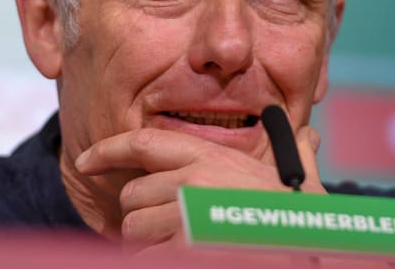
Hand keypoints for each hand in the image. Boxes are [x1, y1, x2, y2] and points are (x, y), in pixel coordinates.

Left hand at [75, 125, 324, 252]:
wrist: (307, 244)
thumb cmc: (301, 220)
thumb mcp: (301, 180)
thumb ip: (298, 154)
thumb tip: (310, 138)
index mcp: (210, 157)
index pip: (143, 144)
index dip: (107, 151)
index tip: (84, 162)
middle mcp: (190, 181)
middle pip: (131, 195)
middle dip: (142, 214)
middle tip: (168, 227)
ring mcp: (183, 216)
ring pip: (133, 229)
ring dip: (148, 244)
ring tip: (178, 248)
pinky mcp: (181, 249)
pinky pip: (143, 258)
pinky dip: (152, 262)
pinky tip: (177, 261)